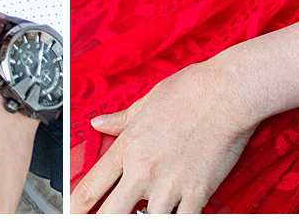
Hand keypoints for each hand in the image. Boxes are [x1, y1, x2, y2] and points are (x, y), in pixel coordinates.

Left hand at [69, 57, 257, 213]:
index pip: (90, 188)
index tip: (71, 213)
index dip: (76, 207)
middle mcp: (143, 170)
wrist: (227, 92)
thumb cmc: (190, 90)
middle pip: (110, 214)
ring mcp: (169, 184)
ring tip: (145, 215)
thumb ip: (120, 119)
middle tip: (103, 220)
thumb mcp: (146, 102)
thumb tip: (98, 122)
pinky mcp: (197, 192)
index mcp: (127, 147)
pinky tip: (176, 216)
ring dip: (145, 219)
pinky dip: (179, 220)